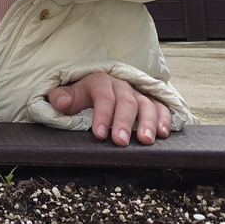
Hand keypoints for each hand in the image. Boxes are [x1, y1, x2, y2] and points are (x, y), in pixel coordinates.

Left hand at [48, 72, 171, 145]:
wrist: (92, 87)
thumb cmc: (79, 95)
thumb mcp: (65, 95)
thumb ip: (60, 98)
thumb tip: (64, 103)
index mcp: (99, 82)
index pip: (103, 97)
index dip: (102, 115)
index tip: (98, 134)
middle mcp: (121, 85)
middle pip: (126, 101)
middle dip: (124, 122)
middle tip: (121, 141)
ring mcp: (137, 93)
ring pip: (146, 104)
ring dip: (147, 122)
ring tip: (146, 140)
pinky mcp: (149, 101)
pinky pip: (160, 107)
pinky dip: (164, 119)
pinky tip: (163, 133)